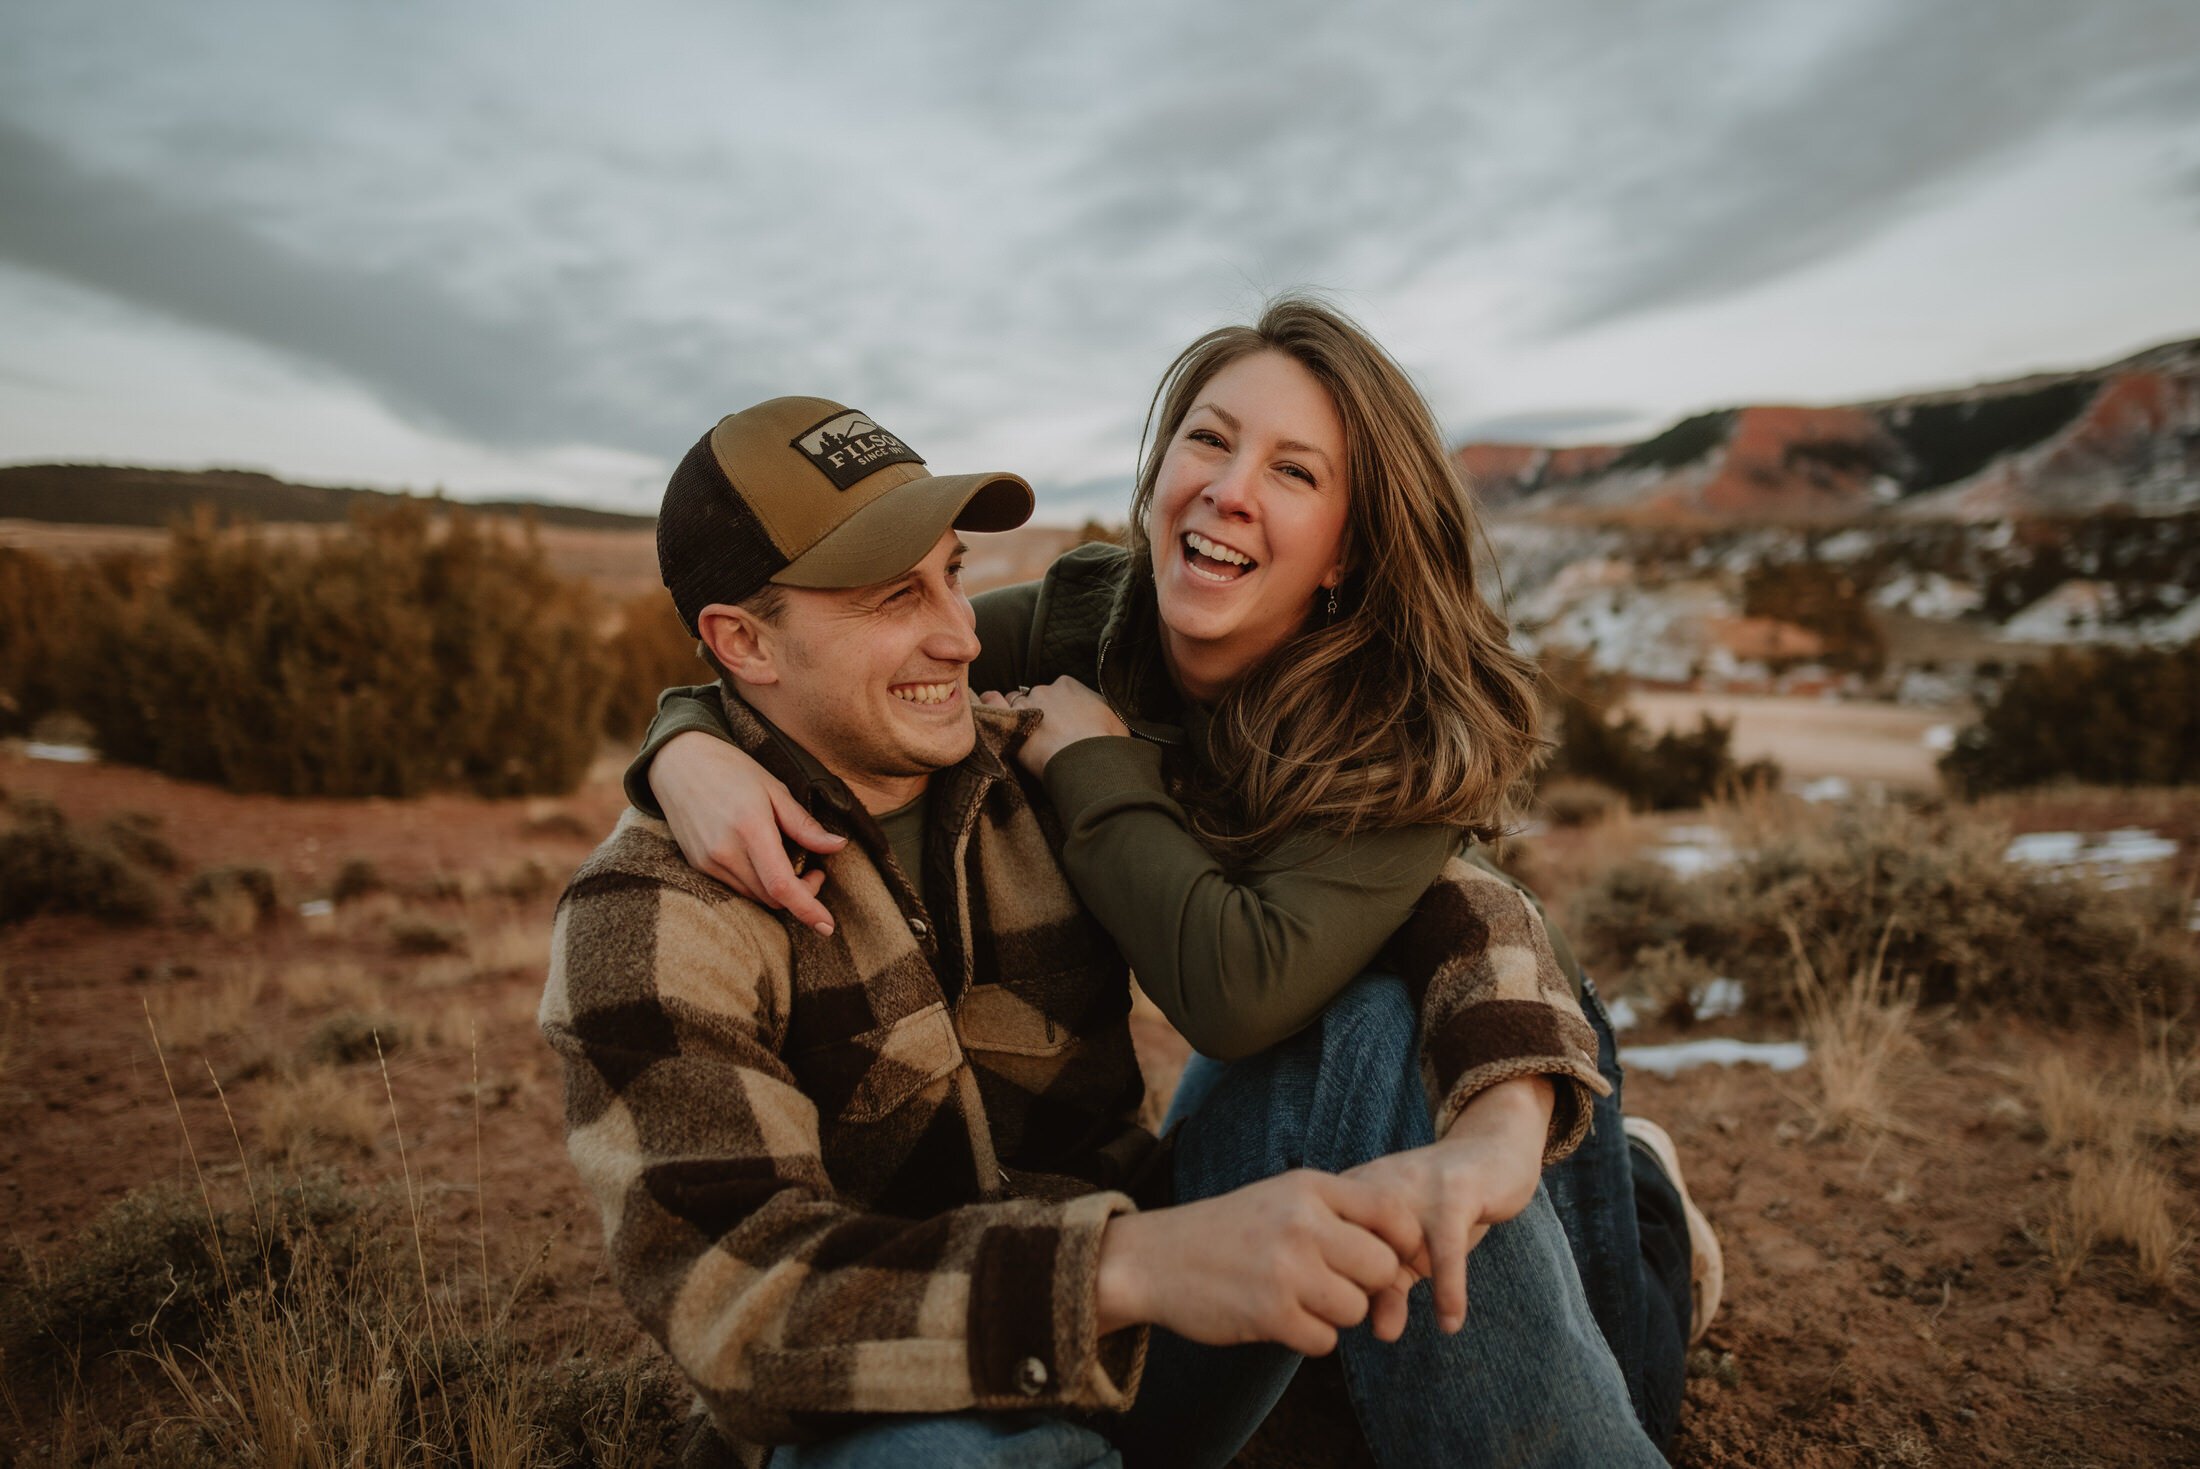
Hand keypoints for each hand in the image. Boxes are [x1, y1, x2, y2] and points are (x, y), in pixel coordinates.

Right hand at [648, 731, 846, 936]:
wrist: (678, 762)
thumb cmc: (731, 769)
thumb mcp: (775, 789)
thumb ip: (804, 825)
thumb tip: (838, 846)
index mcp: (750, 828)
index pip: (782, 886)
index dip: (808, 909)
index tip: (827, 926)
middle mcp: (726, 851)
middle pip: (772, 898)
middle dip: (800, 894)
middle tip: (814, 871)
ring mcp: (708, 861)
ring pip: (754, 896)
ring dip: (778, 891)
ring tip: (790, 863)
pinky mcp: (698, 865)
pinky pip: (736, 887)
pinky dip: (757, 884)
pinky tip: (763, 861)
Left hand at [977, 676, 1130, 777]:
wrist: (1089, 761)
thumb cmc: (1106, 745)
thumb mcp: (1116, 723)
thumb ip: (1103, 715)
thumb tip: (1105, 722)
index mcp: (1070, 685)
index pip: (1057, 691)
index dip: (1057, 707)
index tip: (1061, 722)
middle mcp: (1046, 689)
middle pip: (1035, 696)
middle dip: (1038, 710)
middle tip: (1045, 733)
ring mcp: (1026, 704)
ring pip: (1014, 702)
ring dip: (1016, 714)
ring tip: (1023, 733)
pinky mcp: (1011, 721)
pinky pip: (993, 703)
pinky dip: (990, 703)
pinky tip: (990, 707)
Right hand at [1093, 1170, 1422, 1356]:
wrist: (1154, 1259)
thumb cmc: (1228, 1231)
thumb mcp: (1281, 1197)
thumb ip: (1336, 1212)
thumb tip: (1401, 1246)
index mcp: (1308, 1188)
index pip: (1391, 1212)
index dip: (1403, 1242)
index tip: (1391, 1258)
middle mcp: (1302, 1223)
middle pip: (1382, 1267)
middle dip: (1366, 1285)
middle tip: (1335, 1285)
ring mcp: (1287, 1269)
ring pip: (1357, 1309)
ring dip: (1335, 1315)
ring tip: (1301, 1301)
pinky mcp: (1270, 1313)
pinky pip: (1325, 1340)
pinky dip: (1308, 1337)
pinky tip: (1279, 1319)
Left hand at [1343, 1075, 1553, 1336]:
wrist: (1494, 1153)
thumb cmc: (1445, 1209)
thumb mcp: (1411, 1246)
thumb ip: (1393, 1282)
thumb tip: (1382, 1332)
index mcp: (1356, 1195)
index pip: (1323, 1242)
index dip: (1317, 1277)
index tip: (1319, 1314)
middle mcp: (1378, 1187)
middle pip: (1349, 1245)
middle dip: (1343, 1288)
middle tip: (1344, 1326)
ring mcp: (1415, 1188)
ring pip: (1391, 1247)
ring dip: (1386, 1294)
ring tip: (1386, 1333)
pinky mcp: (1455, 1195)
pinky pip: (1446, 1248)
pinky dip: (1448, 1288)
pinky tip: (1450, 1321)